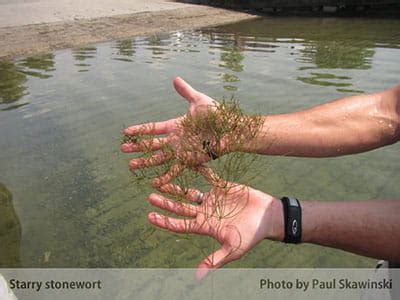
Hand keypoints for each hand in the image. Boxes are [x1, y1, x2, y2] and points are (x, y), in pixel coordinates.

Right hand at [121, 77, 219, 186]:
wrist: (230, 130)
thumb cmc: (217, 115)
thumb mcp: (198, 101)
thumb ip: (185, 92)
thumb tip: (175, 79)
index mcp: (176, 125)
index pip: (153, 128)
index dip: (140, 130)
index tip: (126, 132)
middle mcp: (176, 140)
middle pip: (152, 144)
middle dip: (137, 147)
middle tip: (123, 149)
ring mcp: (181, 151)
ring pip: (158, 158)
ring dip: (145, 162)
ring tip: (131, 165)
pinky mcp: (189, 161)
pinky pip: (174, 170)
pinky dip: (165, 177)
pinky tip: (154, 183)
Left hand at [147, 167, 282, 279]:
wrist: (268, 218)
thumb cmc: (251, 235)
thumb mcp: (232, 249)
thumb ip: (215, 260)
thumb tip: (197, 276)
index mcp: (205, 226)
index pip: (180, 224)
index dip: (165, 221)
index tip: (150, 216)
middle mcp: (205, 212)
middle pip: (181, 207)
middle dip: (166, 202)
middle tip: (150, 196)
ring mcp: (213, 199)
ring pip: (190, 192)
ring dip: (176, 188)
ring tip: (161, 181)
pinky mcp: (222, 187)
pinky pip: (208, 177)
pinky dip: (199, 170)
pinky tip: (186, 162)